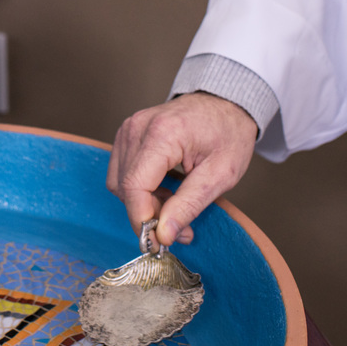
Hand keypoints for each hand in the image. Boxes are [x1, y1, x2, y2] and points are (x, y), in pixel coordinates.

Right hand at [107, 92, 257, 249]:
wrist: (225, 103)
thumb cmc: (228, 134)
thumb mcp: (221, 175)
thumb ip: (189, 205)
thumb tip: (163, 234)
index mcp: (162, 134)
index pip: (134, 186)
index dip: (142, 219)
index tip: (159, 242)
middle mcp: (138, 127)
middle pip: (124, 187)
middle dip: (148, 214)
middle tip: (180, 227)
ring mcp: (128, 128)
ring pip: (119, 182)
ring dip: (142, 202)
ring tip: (174, 205)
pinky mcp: (126, 132)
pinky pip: (121, 171)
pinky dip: (139, 188)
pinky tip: (163, 189)